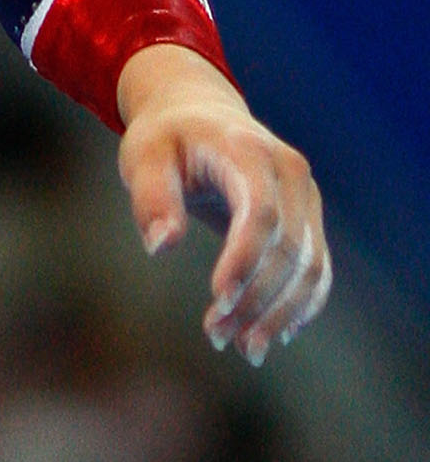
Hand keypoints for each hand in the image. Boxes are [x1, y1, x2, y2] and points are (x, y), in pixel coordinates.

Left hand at [116, 41, 330, 362]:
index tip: (217, 301)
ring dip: (279, 312)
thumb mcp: (143, 154)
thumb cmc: (166, 137)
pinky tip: (275, 334)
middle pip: (287, 247)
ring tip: (243, 349)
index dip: (244, 260)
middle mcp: (289, 171)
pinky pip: (317, 268)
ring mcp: (305, 195)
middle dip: (256, 299)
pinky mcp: (309, 218)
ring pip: (308, 265)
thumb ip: (150, 195)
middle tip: (216, 336)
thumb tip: (162, 246)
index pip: (259, 212)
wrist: (198, 112)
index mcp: (247, 149)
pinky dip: (301, 305)